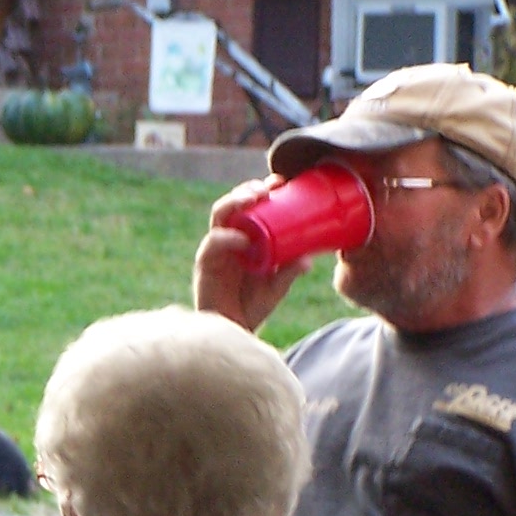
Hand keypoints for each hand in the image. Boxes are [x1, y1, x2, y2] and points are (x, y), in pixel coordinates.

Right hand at [193, 177, 314, 332]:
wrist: (234, 333)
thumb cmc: (252, 307)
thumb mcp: (277, 287)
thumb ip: (289, 271)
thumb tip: (309, 259)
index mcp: (246, 237)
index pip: (250, 206)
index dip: (263, 189)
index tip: (281, 181)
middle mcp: (229, 239)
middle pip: (233, 204)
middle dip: (247, 190)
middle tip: (266, 188)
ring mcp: (216, 250)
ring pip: (219, 215)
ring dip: (234, 202)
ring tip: (253, 199)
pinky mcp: (205, 265)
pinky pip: (212, 245)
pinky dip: (226, 239)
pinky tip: (241, 239)